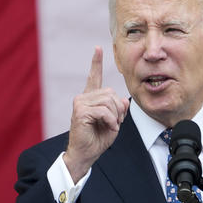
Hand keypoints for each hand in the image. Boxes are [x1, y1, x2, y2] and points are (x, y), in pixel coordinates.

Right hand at [63, 46, 128, 181]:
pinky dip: (110, 120)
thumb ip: (119, 108)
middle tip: (114, 122)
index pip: (94, 76)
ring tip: (109, 125)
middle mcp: (84, 97)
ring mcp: (80, 103)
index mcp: (91, 97)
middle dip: (118, 109)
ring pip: (108, 100)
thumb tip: (122, 100)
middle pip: (110, 93)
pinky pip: (104, 110)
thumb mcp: (114, 120)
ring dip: (114, 116)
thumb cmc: (98, 138)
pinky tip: (107, 127)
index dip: (96, 62)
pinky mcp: (80, 111)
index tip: (98, 48)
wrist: (85, 154)